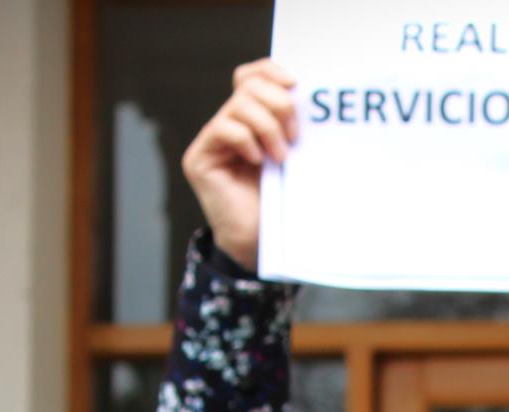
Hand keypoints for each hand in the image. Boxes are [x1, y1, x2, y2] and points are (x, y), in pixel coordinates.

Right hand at [180, 59, 299, 271]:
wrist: (262, 244)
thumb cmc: (283, 204)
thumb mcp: (296, 158)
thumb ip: (294, 126)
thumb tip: (309, 96)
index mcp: (252, 119)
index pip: (253, 75)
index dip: (271, 71)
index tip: (296, 85)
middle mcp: (229, 124)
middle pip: (249, 85)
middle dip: (278, 104)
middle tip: (295, 135)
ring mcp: (212, 140)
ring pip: (239, 105)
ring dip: (268, 127)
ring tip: (281, 156)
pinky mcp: (200, 157)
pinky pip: (223, 129)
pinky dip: (246, 141)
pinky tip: (258, 162)